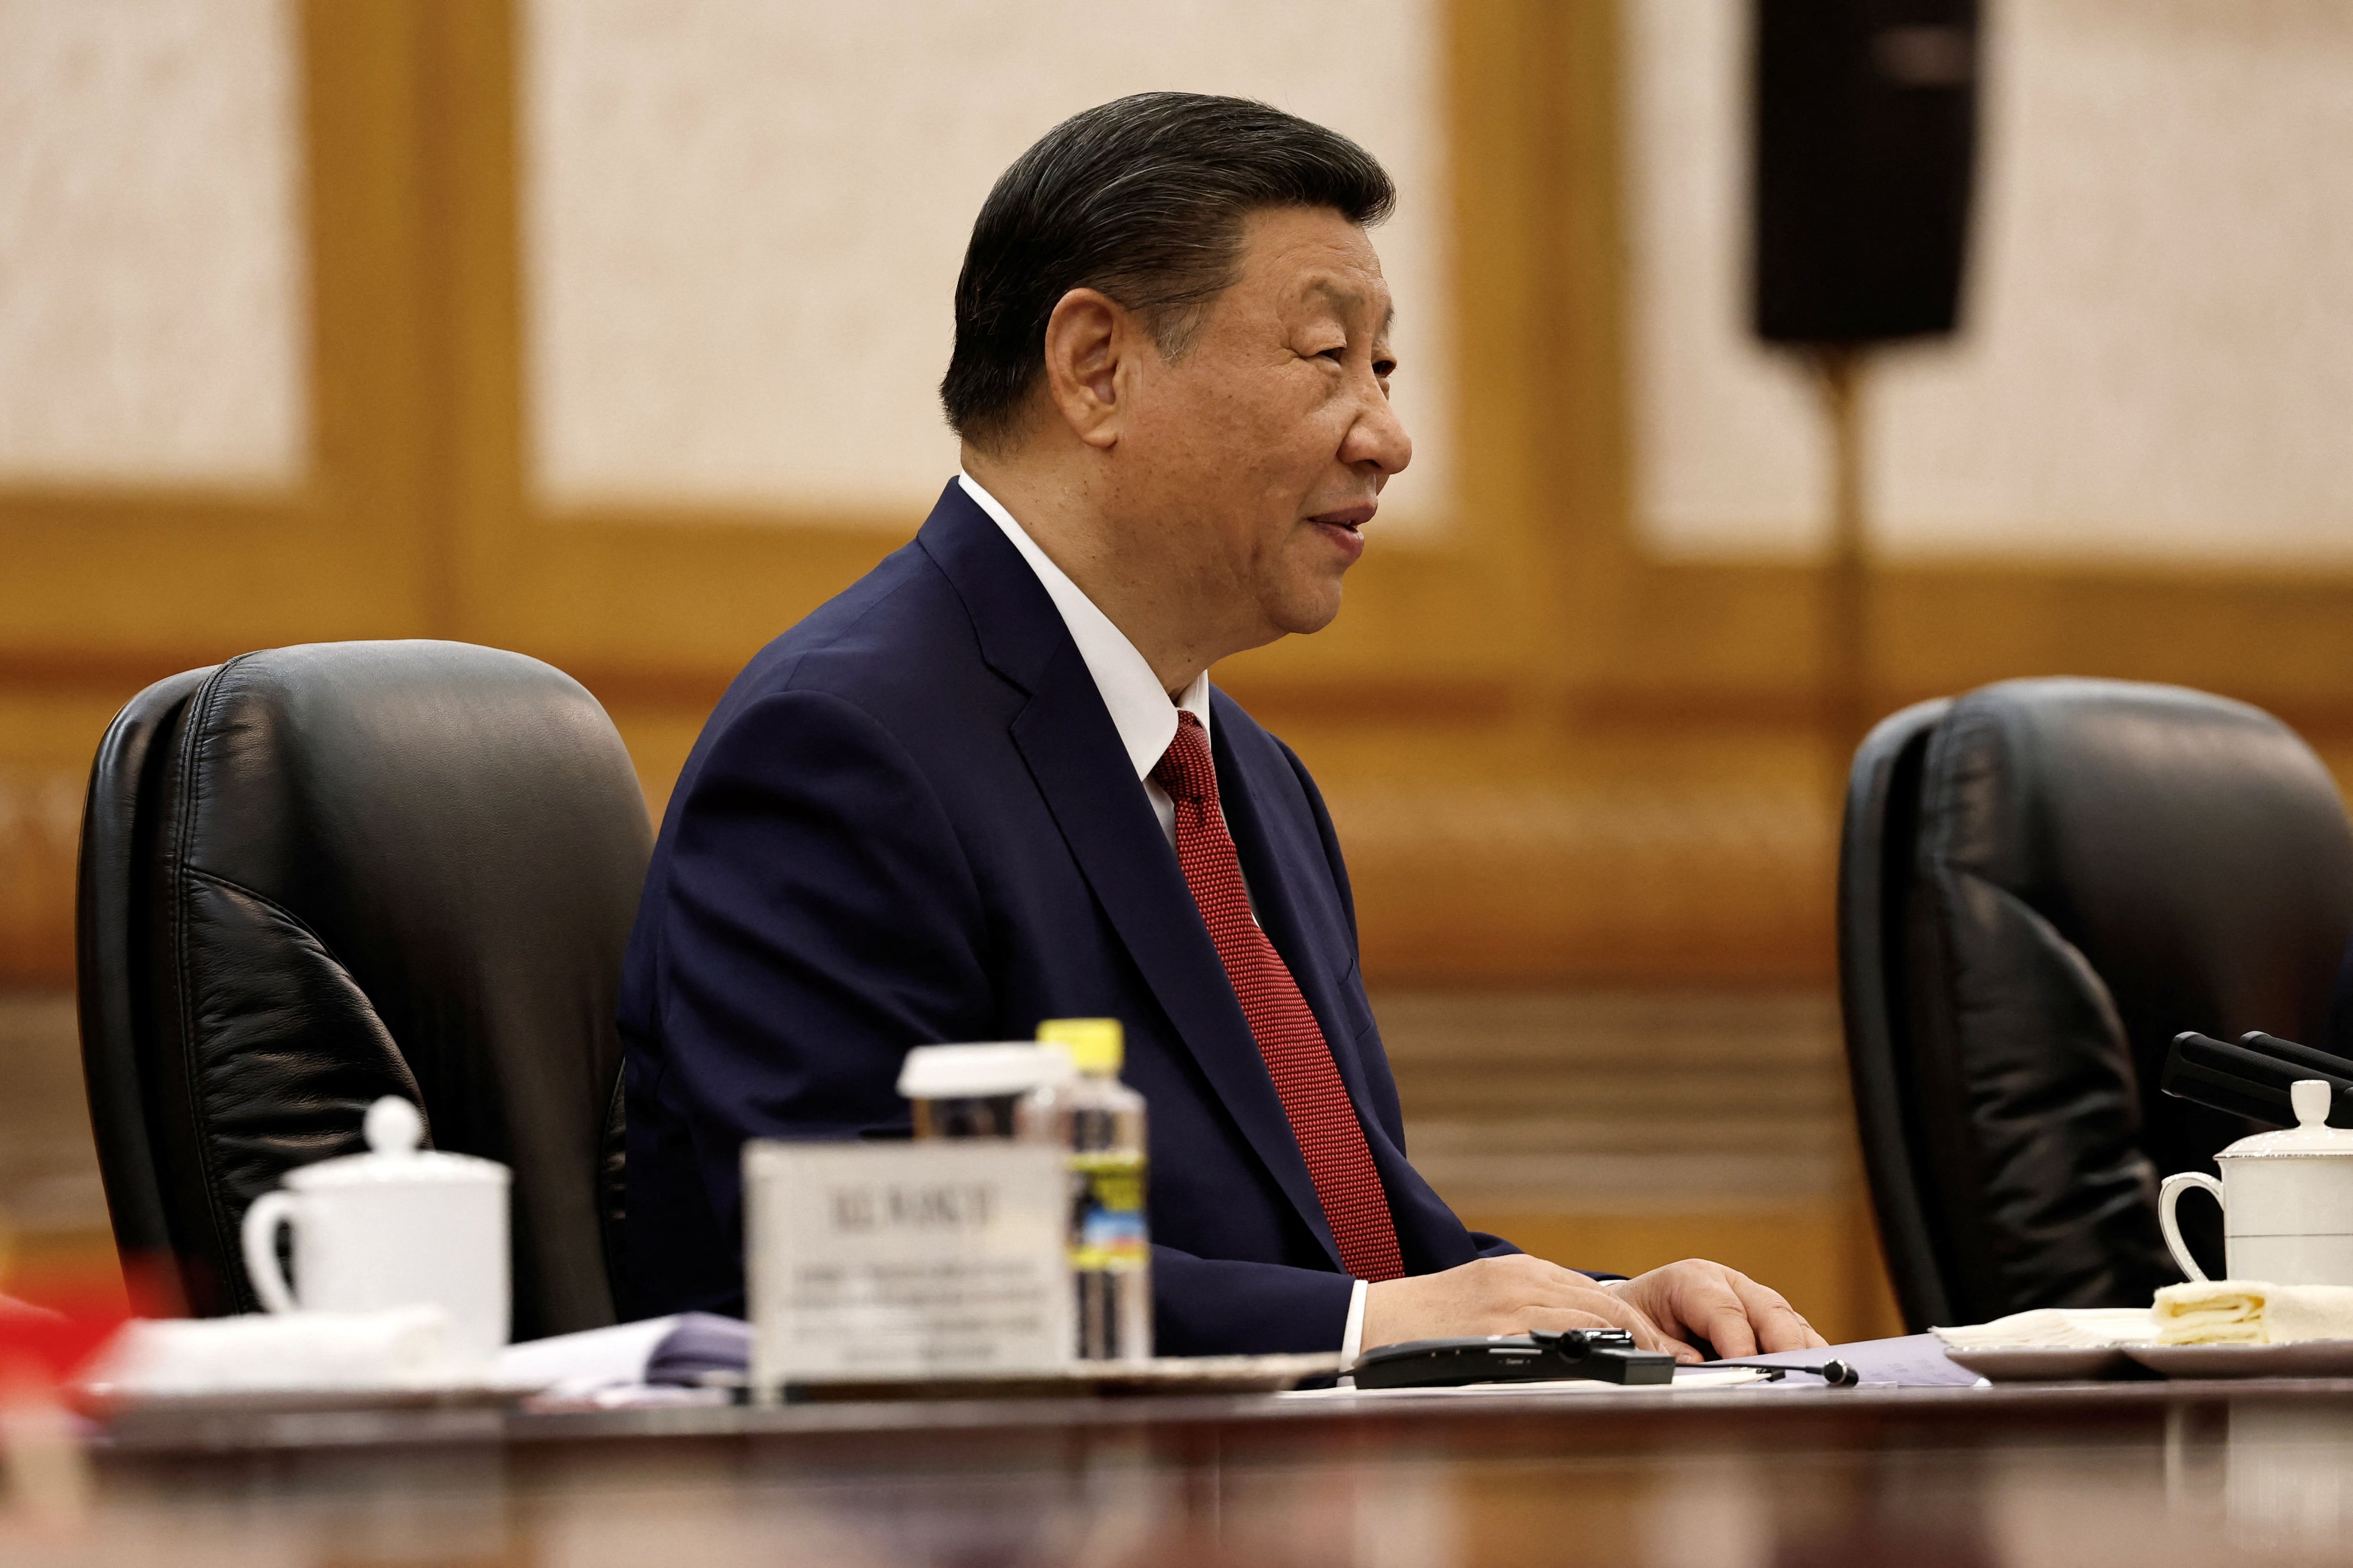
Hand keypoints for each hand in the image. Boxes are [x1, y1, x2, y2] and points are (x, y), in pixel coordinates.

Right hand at [1359, 1254, 1685, 1357]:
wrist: (1370, 1320)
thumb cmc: (1428, 1320)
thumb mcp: (1486, 1301)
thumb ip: (1531, 1310)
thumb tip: (1580, 1341)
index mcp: (1522, 1273)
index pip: (1598, 1296)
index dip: (1640, 1326)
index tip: (1669, 1352)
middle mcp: (1521, 1281)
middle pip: (1605, 1306)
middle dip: (1648, 1337)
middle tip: (1680, 1365)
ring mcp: (1508, 1303)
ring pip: (1589, 1319)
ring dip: (1631, 1346)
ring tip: (1661, 1371)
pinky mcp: (1494, 1328)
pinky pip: (1554, 1340)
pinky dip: (1591, 1354)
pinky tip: (1613, 1370)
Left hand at [1603, 1259, 1827, 1361]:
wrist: (1635, 1307)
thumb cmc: (1636, 1316)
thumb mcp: (1636, 1327)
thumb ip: (1663, 1347)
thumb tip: (1695, 1366)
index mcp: (1692, 1279)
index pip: (1724, 1309)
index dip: (1738, 1340)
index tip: (1747, 1368)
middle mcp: (1729, 1284)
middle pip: (1768, 1308)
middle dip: (1784, 1343)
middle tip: (1793, 1374)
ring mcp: (1752, 1299)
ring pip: (1788, 1320)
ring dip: (1803, 1349)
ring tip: (1815, 1378)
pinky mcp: (1766, 1320)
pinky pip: (1794, 1332)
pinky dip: (1807, 1353)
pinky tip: (1815, 1375)